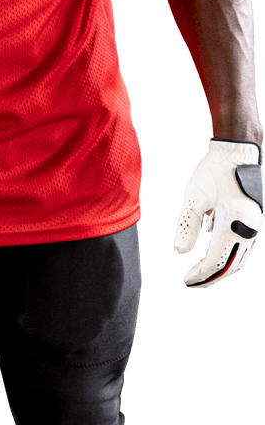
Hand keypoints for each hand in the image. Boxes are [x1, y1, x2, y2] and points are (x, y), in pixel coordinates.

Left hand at [173, 139, 262, 286]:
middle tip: (192, 283)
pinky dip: (228, 253)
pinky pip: (242, 245)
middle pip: (231, 266)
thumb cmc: (214, 171)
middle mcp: (249, 229)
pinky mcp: (253, 219)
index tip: (186, 281)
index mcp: (234, 224)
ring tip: (201, 272)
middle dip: (211, 277)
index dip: (200, 274)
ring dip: (221, 268)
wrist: (237, 150)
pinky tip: (213, 250)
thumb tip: (179, 252)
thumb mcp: (195, 197)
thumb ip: (188, 225)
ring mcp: (254, 225)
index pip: (216, 261)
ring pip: (239, 258)